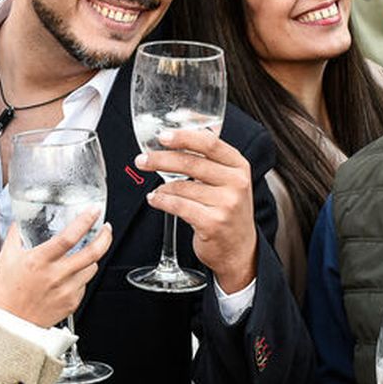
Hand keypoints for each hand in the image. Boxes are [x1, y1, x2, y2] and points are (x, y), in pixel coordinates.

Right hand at [0, 214, 111, 328]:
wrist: (11, 325)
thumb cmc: (7, 293)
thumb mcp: (6, 259)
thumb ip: (15, 236)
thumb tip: (20, 221)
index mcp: (40, 261)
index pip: (69, 237)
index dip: (85, 221)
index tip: (93, 211)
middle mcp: (56, 275)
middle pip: (92, 252)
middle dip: (105, 237)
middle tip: (106, 228)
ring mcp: (67, 290)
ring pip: (92, 268)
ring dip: (92, 258)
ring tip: (86, 253)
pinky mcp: (72, 303)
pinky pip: (85, 284)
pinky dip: (82, 277)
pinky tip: (71, 275)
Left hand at [136, 127, 256, 291]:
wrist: (240, 249)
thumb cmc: (229, 211)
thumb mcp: (230, 180)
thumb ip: (211, 158)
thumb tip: (181, 133)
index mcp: (239, 166)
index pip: (210, 143)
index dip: (183, 137)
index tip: (162, 136)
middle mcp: (236, 183)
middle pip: (191, 163)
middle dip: (160, 159)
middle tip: (142, 160)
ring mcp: (226, 204)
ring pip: (181, 186)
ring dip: (162, 187)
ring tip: (156, 189)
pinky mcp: (212, 223)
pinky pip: (178, 206)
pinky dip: (162, 201)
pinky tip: (156, 199)